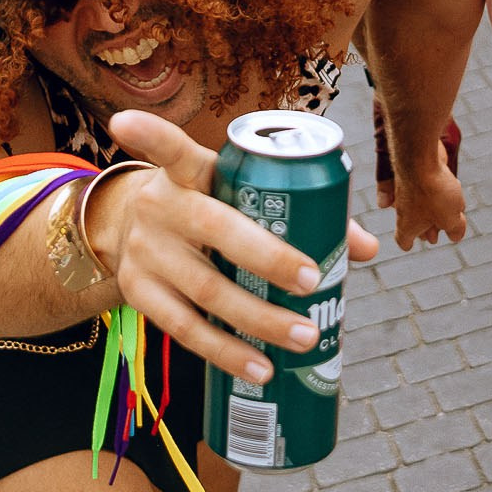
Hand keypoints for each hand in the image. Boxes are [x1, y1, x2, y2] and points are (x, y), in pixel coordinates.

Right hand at [104, 110, 376, 382]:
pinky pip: (186, 330)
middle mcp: (160, 207)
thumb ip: (301, 210)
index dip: (150, 134)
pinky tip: (260, 369)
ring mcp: (145, 254)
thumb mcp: (237, 192)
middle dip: (269, 258)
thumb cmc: (208, 206)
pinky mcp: (138, 294)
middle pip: (217, 232)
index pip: (171, 148)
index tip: (124, 122)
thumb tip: (367, 249)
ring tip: (305, 339)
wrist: (131, 231)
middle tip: (314, 283)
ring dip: (258, 320)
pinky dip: (226, 353)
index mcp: (187, 172)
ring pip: (206, 293)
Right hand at [387, 151, 467, 248]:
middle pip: (413, 223)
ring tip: (453, 207)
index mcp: (406, 226)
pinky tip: (450, 187)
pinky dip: (435, 190)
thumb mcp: (450, 219)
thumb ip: (454, 230)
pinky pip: (424, 187)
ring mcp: (406, 190)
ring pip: (420, 204)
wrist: (420, 157)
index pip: (403, 241)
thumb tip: (455, 236)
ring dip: (434, 208)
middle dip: (427, 227)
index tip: (412, 245)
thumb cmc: (433, 192)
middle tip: (438, 232)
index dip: (409, 244)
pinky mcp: (412, 174)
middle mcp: (402, 209)